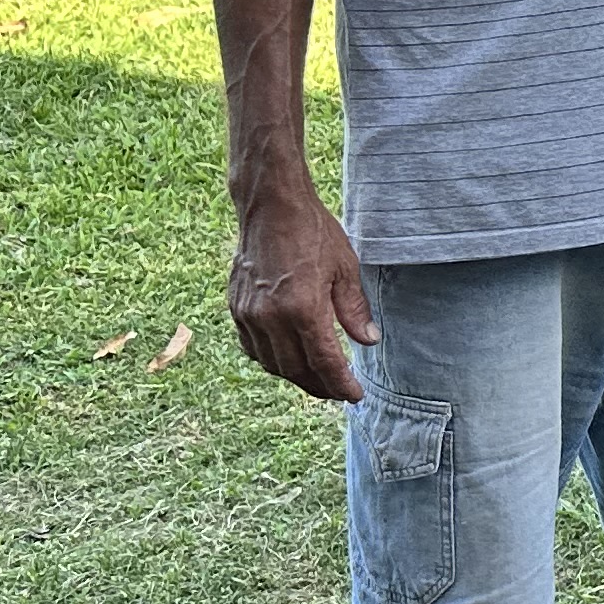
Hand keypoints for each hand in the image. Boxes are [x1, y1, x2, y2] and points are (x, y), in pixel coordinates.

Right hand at [228, 194, 373, 402]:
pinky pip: (252, 348)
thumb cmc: (313, 232)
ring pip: (272, 363)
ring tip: (317, 379)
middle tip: (339, 391)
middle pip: (296, 370)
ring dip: (295, 377)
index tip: (355, 396)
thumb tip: (367, 341)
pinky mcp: (236, 309)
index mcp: (303, 308)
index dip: (341, 384)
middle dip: (320, 386)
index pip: (324, 361)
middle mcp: (271, 318)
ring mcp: (249, 315)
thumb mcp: (345, 268)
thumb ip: (354, 310)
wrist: (271, 207)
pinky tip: (287, 359)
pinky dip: (271, 360)